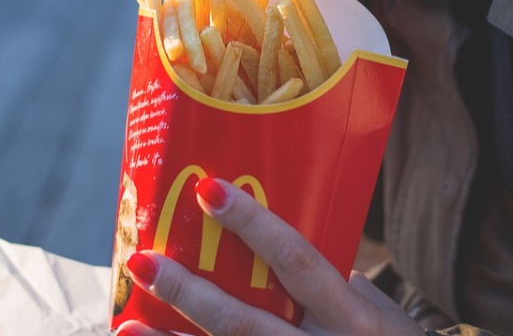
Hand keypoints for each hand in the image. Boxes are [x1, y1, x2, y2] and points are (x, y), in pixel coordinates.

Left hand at [117, 177, 423, 335]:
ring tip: (125, 324)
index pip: (298, 261)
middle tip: (143, 261)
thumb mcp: (387, 320)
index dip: (253, 226)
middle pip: (245, 323)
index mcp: (354, 319)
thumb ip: (340, 289)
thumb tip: (287, 256)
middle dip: (188, 292)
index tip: (208, 190)